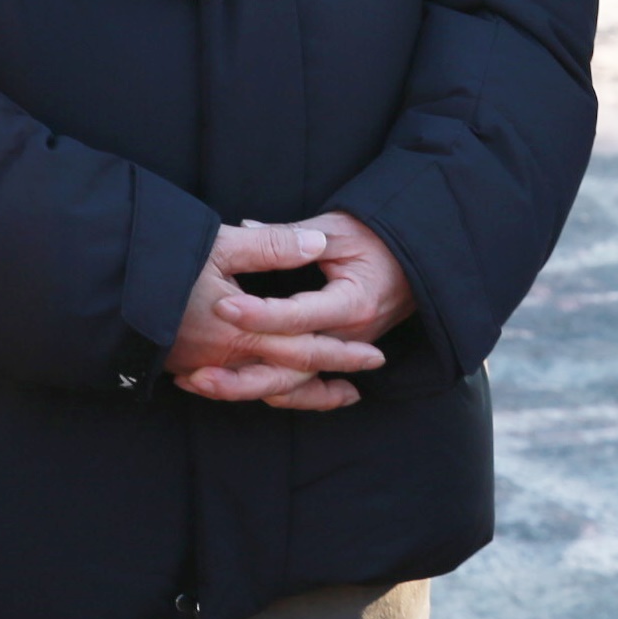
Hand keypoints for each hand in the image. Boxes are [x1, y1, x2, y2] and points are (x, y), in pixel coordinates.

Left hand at [205, 211, 417, 408]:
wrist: (422, 256)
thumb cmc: (380, 236)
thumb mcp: (340, 227)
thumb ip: (292, 233)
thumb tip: (246, 226)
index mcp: (353, 302)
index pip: (299, 316)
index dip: (259, 314)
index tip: (222, 306)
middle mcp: (351, 337)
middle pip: (292, 366)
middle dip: (241, 373)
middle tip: (196, 371)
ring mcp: (346, 352)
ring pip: (293, 385)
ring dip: (246, 388)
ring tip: (200, 383)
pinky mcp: (340, 357)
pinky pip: (304, 386)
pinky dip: (270, 392)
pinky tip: (232, 391)